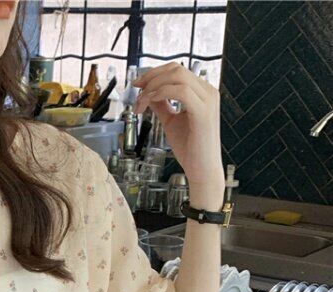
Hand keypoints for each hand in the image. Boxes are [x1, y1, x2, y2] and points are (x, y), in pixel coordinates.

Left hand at [132, 62, 223, 205]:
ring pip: (178, 76)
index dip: (154, 74)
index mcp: (201, 92)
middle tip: (136, 91)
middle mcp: (207, 91)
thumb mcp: (171, 122)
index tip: (137, 84)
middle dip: (151, 77)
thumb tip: (147, 94)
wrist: (202, 170)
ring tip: (141, 104)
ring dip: (153, 87)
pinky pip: (181, 91)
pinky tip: (151, 104)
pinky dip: (162, 94)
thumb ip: (161, 106)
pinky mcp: (204, 112)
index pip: (177, 70)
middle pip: (176, 69)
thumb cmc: (190, 149)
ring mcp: (208, 100)